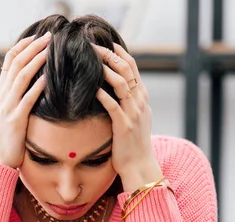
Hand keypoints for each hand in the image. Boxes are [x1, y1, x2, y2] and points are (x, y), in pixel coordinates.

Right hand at [0, 32, 51, 168]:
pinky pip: (27, 99)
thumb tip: (27, 91)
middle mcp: (0, 99)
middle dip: (32, 48)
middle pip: (15, 65)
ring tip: (50, 49)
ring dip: (36, 60)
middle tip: (48, 36)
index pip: (7, 63)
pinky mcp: (15, 121)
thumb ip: (12, 102)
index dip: (21, 48)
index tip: (35, 38)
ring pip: (20, 77)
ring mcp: (6, 109)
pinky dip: (37, 86)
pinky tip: (47, 77)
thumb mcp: (4, 117)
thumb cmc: (4, 143)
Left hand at [93, 43, 162, 192]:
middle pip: (128, 70)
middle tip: (93, 46)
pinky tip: (92, 87)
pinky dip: (103, 94)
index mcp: (142, 98)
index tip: (106, 43)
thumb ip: (128, 102)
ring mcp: (133, 113)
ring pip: (122, 84)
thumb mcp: (134, 118)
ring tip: (92, 59)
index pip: (133, 68)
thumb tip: (113, 89)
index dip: (120, 53)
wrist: (139, 166)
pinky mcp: (123, 126)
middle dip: (111, 56)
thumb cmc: (132, 144)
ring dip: (106, 69)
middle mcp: (140, 102)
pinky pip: (113, 106)